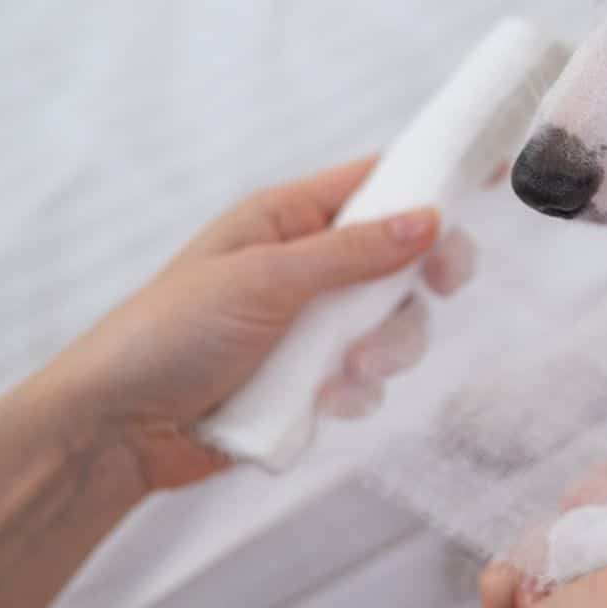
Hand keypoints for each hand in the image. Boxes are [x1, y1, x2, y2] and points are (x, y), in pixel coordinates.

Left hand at [40, 158, 472, 489]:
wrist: (115, 432)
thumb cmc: (168, 334)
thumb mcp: (263, 280)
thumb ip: (351, 253)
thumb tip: (429, 218)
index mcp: (288, 219)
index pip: (377, 182)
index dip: (433, 179)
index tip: (491, 175)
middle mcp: (308, 267)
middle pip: (403, 258)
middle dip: (419, 282)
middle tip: (441, 287)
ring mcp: (312, 326)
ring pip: (395, 325)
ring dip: (385, 349)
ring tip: (345, 372)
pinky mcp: (311, 381)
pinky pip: (368, 379)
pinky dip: (356, 392)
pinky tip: (323, 403)